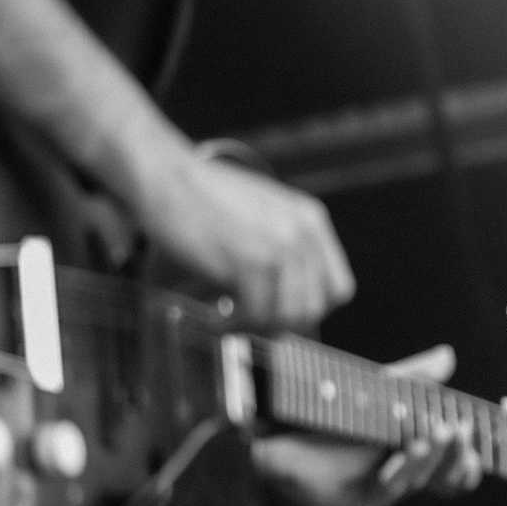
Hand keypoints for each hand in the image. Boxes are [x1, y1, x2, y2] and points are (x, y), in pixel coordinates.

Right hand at [141, 154, 355, 329]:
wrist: (167, 176)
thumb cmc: (203, 198)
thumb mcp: (262, 214)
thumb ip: (281, 248)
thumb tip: (284, 303)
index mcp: (311, 220)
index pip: (338, 288)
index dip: (311, 309)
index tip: (280, 314)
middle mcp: (304, 233)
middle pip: (316, 307)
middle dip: (282, 325)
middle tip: (250, 325)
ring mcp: (281, 247)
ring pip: (291, 316)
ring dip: (257, 329)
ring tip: (228, 323)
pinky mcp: (252, 261)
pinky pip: (258, 314)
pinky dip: (234, 326)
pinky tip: (214, 321)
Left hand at [252, 346, 481, 505]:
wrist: (278, 437)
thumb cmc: (327, 417)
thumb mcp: (378, 391)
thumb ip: (414, 377)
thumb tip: (448, 356)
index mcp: (409, 458)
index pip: (452, 469)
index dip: (468, 455)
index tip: (469, 428)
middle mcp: (398, 480)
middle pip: (445, 480)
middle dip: (457, 454)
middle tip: (458, 428)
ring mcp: (379, 495)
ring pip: (419, 483)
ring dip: (433, 457)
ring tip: (440, 432)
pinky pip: (389, 490)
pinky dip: (405, 468)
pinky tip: (413, 448)